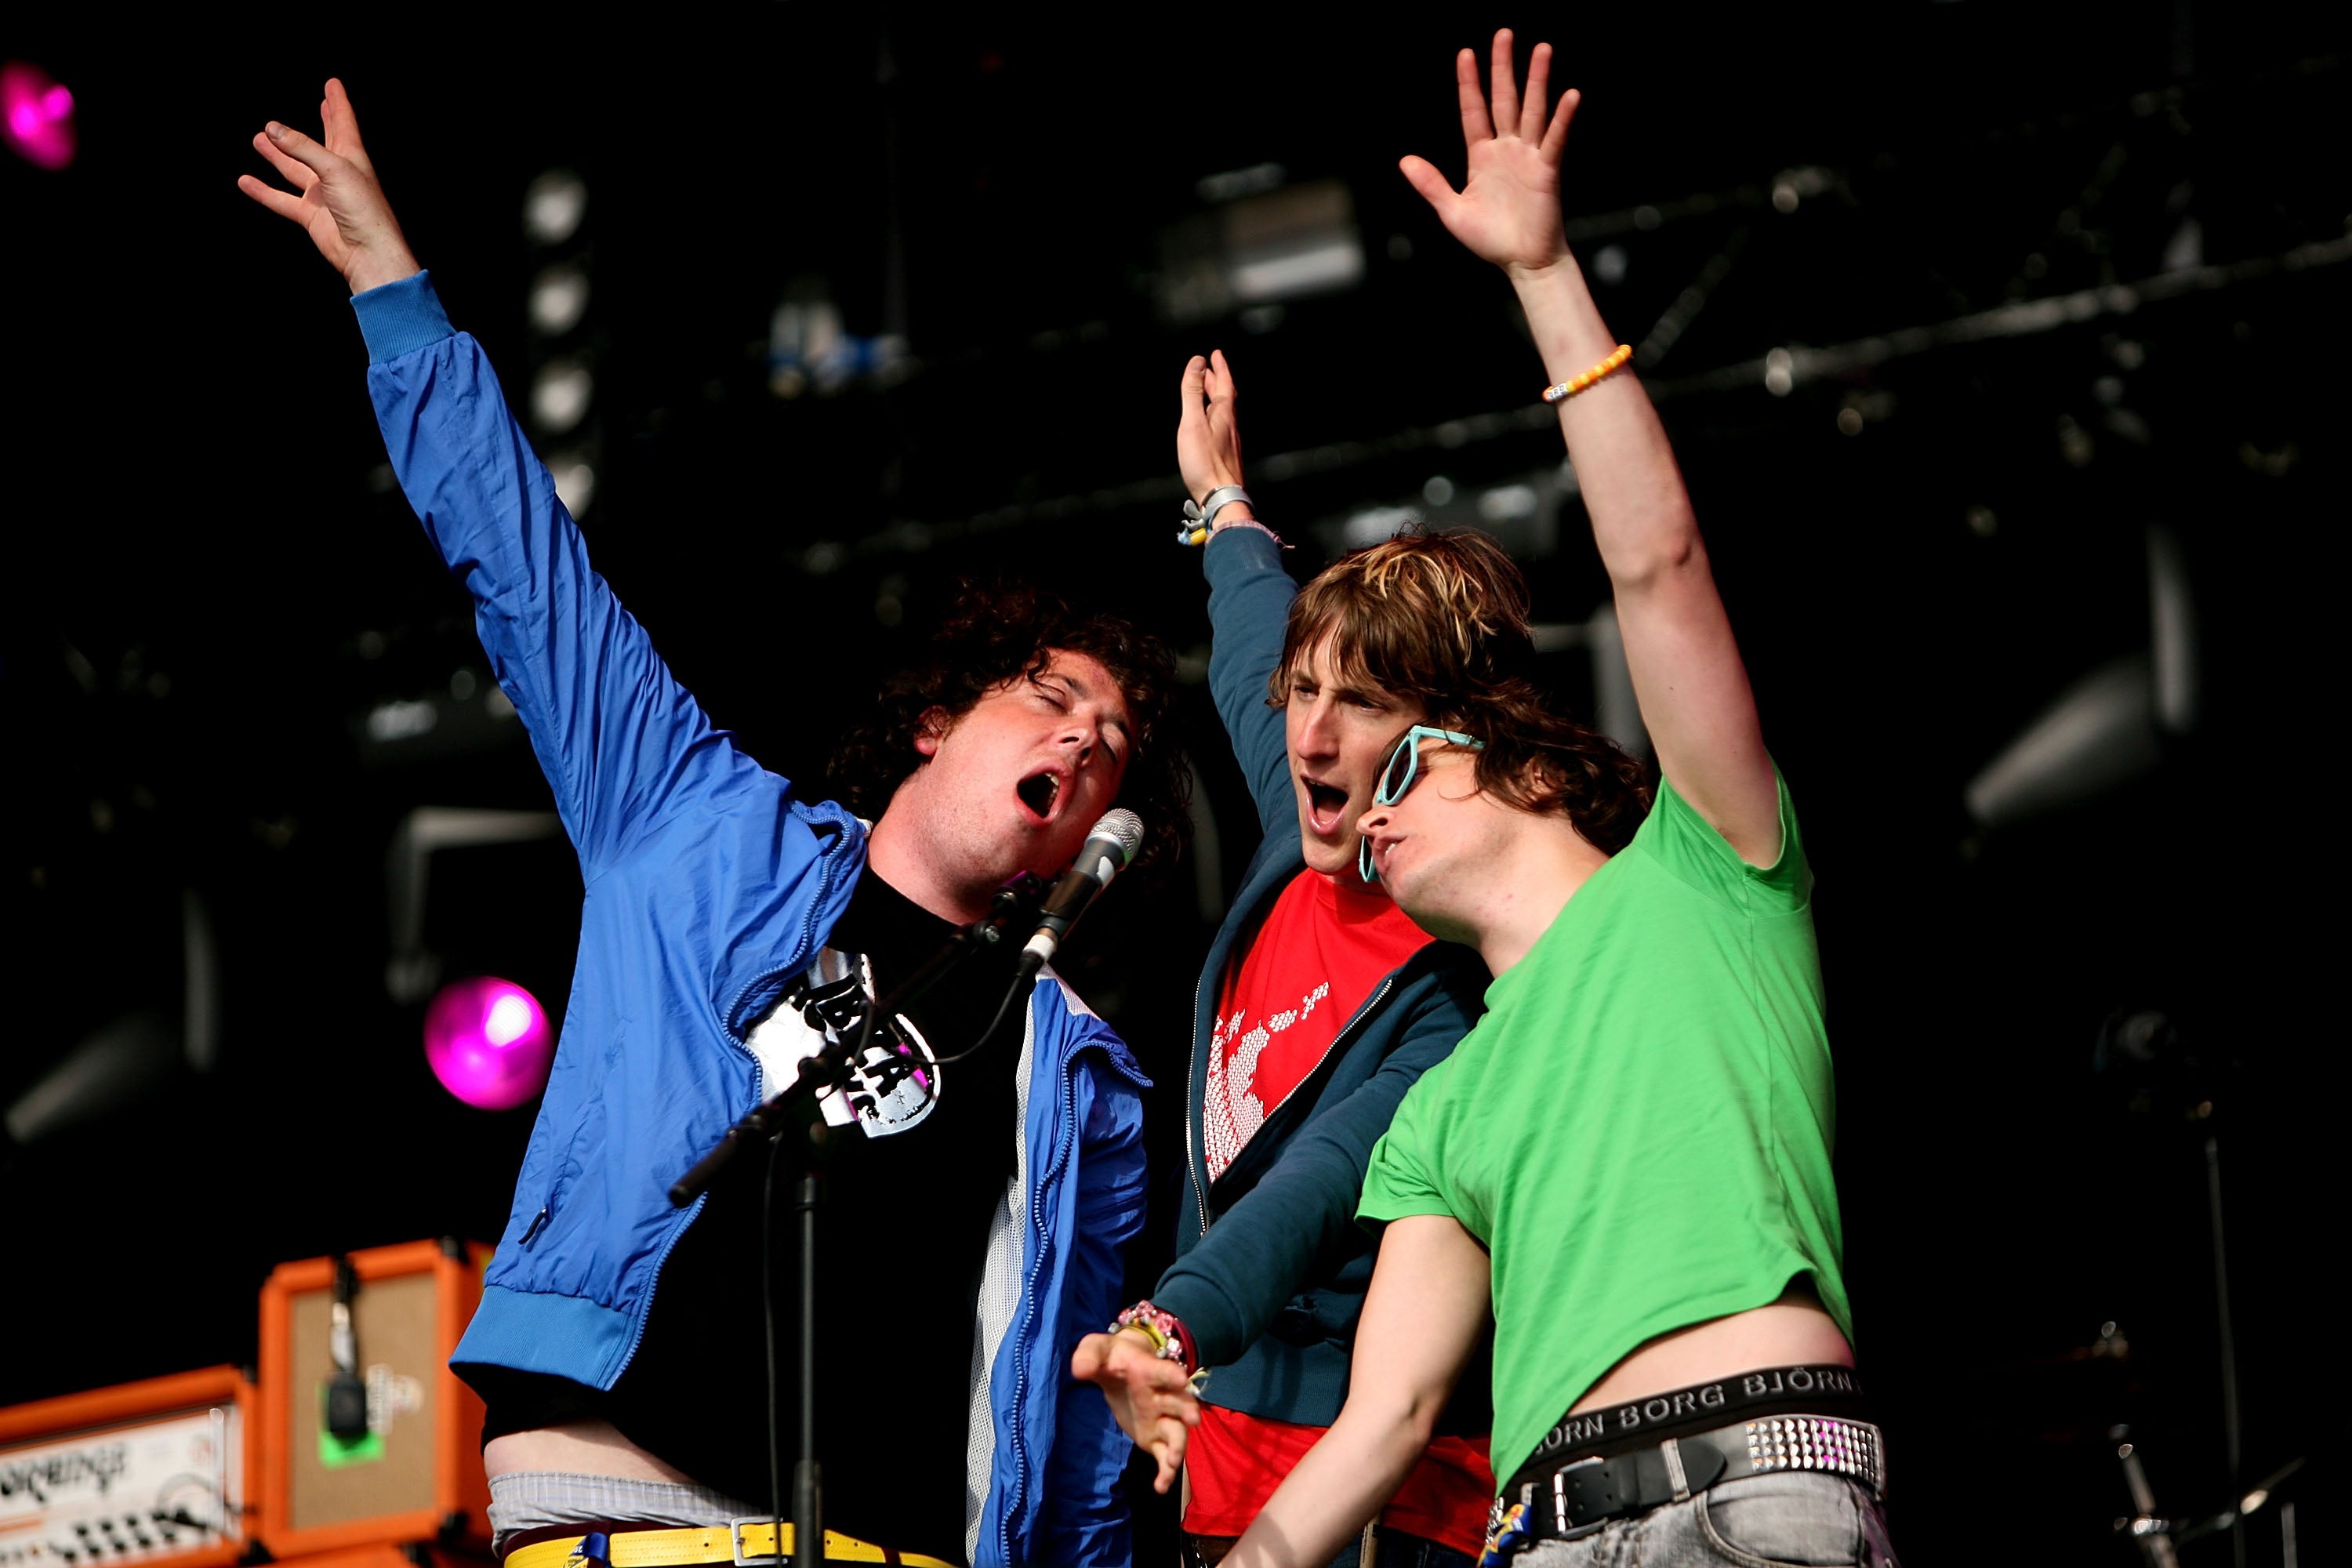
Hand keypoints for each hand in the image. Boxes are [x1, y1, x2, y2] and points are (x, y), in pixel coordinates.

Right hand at [238, 79, 419, 294]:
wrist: (367, 253)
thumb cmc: (363, 209)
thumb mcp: (334, 168)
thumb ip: (302, 147)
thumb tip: (272, 129)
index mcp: (352, 157)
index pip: (343, 123)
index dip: (337, 103)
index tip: (333, 84)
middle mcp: (337, 174)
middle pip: (323, 142)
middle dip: (321, 122)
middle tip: (319, 103)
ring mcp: (323, 195)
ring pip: (295, 169)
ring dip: (279, 154)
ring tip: (260, 137)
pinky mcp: (311, 216)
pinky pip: (282, 199)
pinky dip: (264, 191)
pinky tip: (245, 181)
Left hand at [1070, 1329, 1200, 1493]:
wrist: (1122, 1367)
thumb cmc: (1112, 1356)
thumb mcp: (1097, 1349)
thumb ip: (1089, 1357)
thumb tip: (1079, 1370)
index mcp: (1149, 1372)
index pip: (1163, 1372)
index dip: (1171, 1375)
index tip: (1181, 1379)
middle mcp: (1162, 1396)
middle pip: (1179, 1404)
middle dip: (1187, 1411)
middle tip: (1192, 1420)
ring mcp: (1161, 1419)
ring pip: (1176, 1434)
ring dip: (1177, 1448)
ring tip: (1172, 1462)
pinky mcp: (1154, 1438)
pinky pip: (1164, 1456)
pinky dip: (1165, 1472)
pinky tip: (1160, 1487)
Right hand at [1177, 351, 1247, 507]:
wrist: (1222, 496)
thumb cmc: (1204, 461)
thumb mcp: (1193, 422)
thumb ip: (1192, 392)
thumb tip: (1197, 362)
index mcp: (1224, 414)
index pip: (1224, 384)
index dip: (1220, 368)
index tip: (1216, 354)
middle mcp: (1230, 425)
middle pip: (1225, 397)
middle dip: (1217, 381)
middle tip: (1210, 369)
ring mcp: (1230, 441)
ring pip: (1224, 412)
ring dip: (1215, 398)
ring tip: (1207, 392)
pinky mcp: (1226, 455)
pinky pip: (1221, 427)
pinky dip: (1214, 415)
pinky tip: (1209, 425)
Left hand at [1399, 31, 1578, 278]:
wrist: (1522, 263)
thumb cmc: (1490, 239)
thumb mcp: (1452, 211)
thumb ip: (1431, 184)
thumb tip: (1405, 161)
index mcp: (1481, 156)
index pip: (1473, 111)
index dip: (1469, 84)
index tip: (1466, 54)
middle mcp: (1506, 149)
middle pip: (1504, 100)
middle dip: (1503, 67)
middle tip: (1504, 34)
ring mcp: (1529, 157)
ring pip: (1533, 110)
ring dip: (1536, 80)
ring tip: (1541, 49)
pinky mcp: (1547, 171)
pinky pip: (1555, 140)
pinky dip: (1562, 119)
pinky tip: (1570, 95)